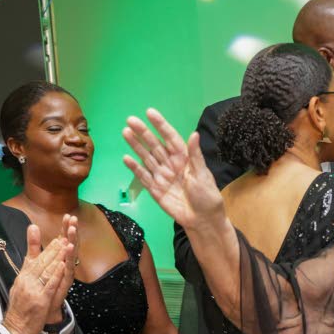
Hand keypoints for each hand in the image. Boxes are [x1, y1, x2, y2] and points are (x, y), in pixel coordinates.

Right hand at [2, 222, 74, 333]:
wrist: (15, 327)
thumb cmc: (20, 309)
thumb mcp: (21, 286)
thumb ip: (27, 273)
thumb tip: (31, 261)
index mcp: (23, 276)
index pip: (36, 258)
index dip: (47, 248)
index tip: (57, 237)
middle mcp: (27, 280)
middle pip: (42, 261)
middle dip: (54, 248)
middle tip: (64, 235)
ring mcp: (33, 289)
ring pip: (46, 269)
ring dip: (57, 256)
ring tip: (66, 245)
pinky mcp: (40, 299)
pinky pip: (49, 284)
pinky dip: (56, 274)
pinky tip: (62, 266)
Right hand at [123, 109, 224, 229]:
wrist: (203, 221)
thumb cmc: (207, 197)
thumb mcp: (203, 175)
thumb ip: (195, 155)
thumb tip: (194, 134)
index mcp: (184, 158)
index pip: (170, 138)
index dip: (161, 125)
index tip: (150, 113)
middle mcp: (171, 164)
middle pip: (155, 145)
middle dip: (143, 133)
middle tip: (131, 120)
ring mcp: (162, 176)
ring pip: (147, 158)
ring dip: (136, 146)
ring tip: (126, 132)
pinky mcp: (155, 189)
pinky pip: (143, 177)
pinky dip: (135, 168)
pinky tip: (126, 158)